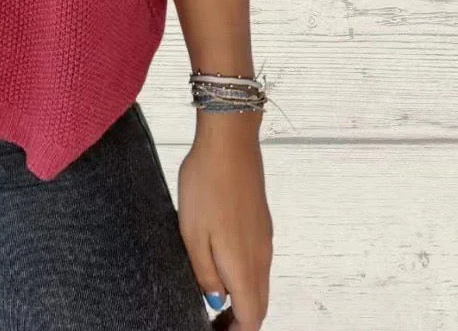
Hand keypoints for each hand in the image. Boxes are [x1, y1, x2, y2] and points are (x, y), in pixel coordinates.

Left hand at [177, 111, 271, 330]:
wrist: (229, 144)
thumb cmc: (205, 186)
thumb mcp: (192, 233)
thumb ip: (204, 272)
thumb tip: (217, 301)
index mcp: (243, 265)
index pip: (252, 317)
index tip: (217, 330)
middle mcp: (261, 257)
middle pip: (259, 303)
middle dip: (241, 320)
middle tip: (214, 321)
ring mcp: (264, 238)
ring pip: (260, 282)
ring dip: (244, 298)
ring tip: (215, 297)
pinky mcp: (262, 222)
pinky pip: (259, 262)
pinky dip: (246, 276)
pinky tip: (223, 264)